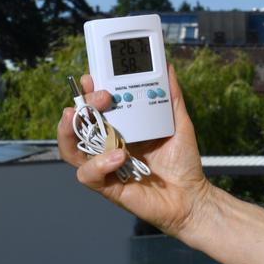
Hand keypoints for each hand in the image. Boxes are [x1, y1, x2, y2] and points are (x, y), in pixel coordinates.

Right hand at [57, 64, 213, 237]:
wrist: (192, 195)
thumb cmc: (183, 162)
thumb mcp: (179, 123)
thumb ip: (172, 96)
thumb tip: (168, 68)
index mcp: (119, 130)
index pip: (93, 109)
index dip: (85, 93)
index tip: (90, 77)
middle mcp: (106, 147)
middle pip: (77, 125)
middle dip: (81, 106)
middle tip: (99, 96)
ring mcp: (104, 167)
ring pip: (70, 149)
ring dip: (71, 132)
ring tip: (82, 118)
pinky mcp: (108, 187)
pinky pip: (88, 174)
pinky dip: (98, 163)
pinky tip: (118, 155)